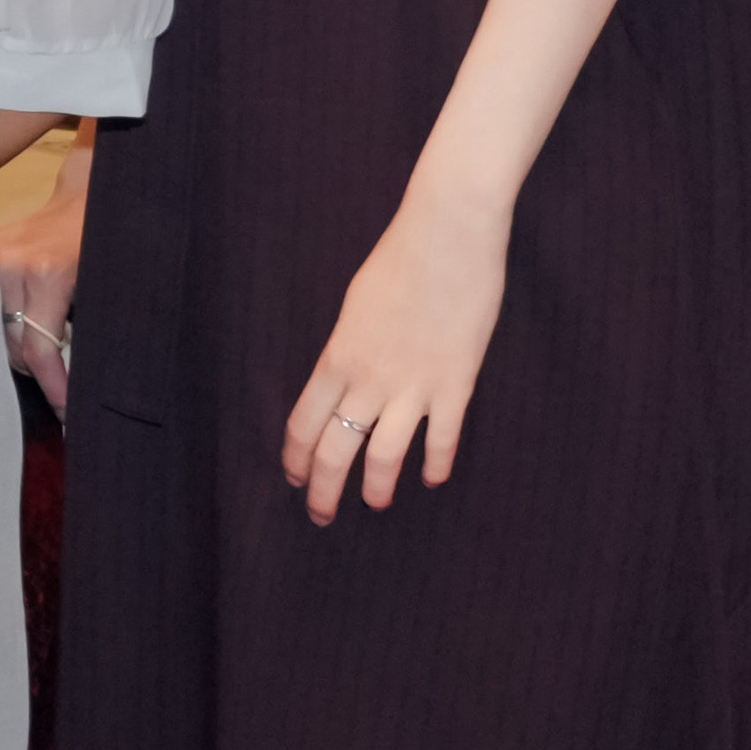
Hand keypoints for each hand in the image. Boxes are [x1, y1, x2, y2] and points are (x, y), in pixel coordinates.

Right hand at [0, 159, 86, 411]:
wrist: (84, 197)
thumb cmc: (104, 245)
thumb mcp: (105, 289)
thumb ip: (87, 332)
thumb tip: (85, 385)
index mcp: (48, 275)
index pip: (39, 350)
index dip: (53, 387)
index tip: (67, 413)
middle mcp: (10, 266)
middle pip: (12, 346)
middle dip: (38, 371)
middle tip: (61, 388)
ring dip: (18, 350)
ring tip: (44, 357)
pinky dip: (3, 326)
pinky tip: (20, 334)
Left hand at [284, 178, 509, 520]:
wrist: (449, 234)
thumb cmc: (400, 260)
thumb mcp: (356, 306)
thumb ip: (348, 349)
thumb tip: (343, 381)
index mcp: (336, 357)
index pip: (303, 424)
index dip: (296, 458)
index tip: (294, 479)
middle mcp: (368, 378)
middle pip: (336, 450)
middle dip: (324, 490)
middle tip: (320, 515)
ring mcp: (413, 384)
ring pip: (385, 456)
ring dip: (377, 487)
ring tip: (375, 503)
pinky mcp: (456, 383)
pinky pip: (442, 438)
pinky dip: (436, 464)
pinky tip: (432, 479)